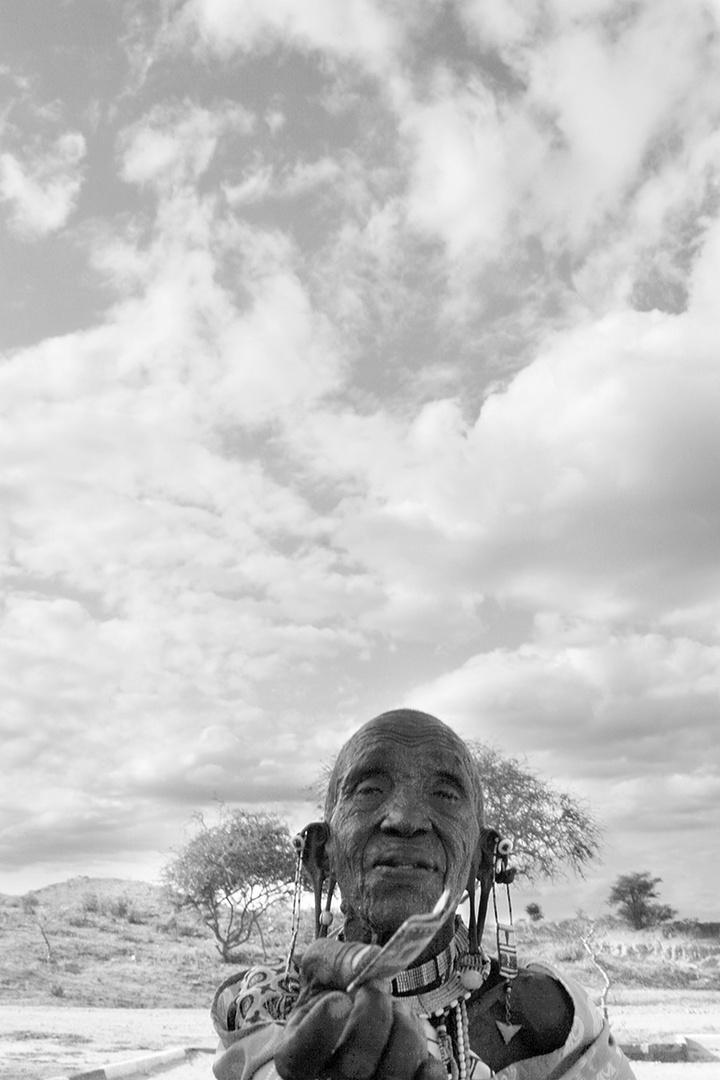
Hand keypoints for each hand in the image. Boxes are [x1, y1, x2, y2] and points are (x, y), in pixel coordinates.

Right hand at [275, 940, 445, 1079]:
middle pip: (354, 1065)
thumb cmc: (332, 993)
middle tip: (375, 989)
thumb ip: (338, 959)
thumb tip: (369, 959)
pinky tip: (415, 1044)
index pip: (300, 1056)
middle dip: (374, 1015)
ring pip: (393, 1075)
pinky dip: (428, 1063)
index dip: (320, 1029)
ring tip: (398, 1011)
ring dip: (404, 1030)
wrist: (355, 1012)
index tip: (339, 999)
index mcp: (296, 1052)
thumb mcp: (322, 967)